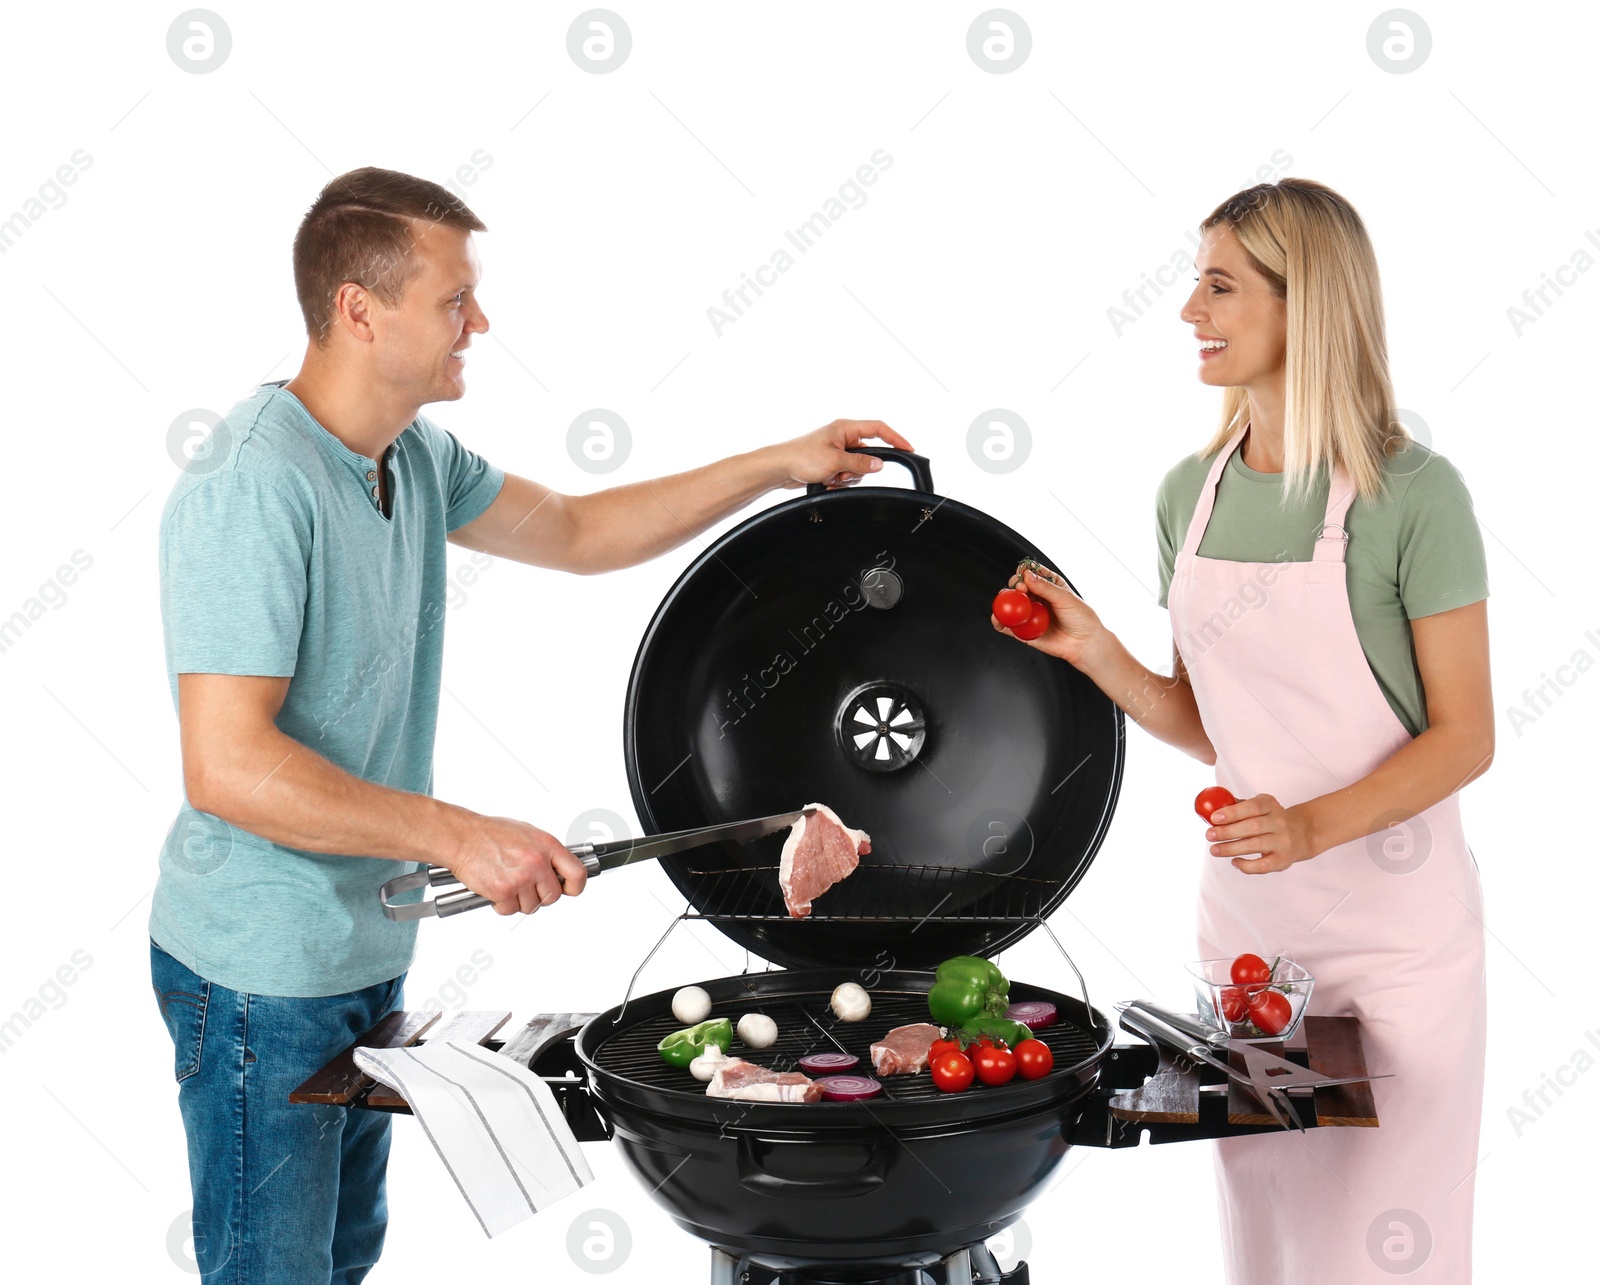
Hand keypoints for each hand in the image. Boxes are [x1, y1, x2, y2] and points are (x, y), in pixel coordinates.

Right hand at [446, 815, 589, 914]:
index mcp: (547, 845)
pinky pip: (510, 910)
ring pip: (531, 906)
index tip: (569, 889)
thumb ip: (546, 852)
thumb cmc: (490, 833)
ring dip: (519, 901)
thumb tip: (559, 868)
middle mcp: (536, 862)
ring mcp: (520, 878)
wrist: (462, 837)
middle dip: (540, 896)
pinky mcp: (503, 891)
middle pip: (553, 896)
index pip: (577, 873)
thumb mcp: (528, 833)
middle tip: (527, 887)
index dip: (574, 886)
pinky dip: (502, 905)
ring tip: (508, 884)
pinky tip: (496, 890)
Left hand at [773, 419, 914, 489]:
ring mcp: (836, 450)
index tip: (908, 448)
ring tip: (830, 476)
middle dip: (859, 468)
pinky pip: (845, 474)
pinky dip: (838, 480)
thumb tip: (879, 464)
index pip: (878, 429)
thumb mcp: (835, 461)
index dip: (896, 438)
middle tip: (844, 473)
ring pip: (857, 467)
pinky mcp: (830, 463)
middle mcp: (842, 437)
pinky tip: (825, 481)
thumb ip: (860, 463)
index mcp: (845, 428)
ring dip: (847, 476)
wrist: (780, 468)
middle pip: (867, 454)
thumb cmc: (801, 457)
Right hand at [992, 562, 1107, 669]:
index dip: (1024, 573)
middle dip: (1014, 586)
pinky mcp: (1024, 631)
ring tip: (1007, 605)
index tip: (1024, 576)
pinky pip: (1008, 626)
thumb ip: (1045, 587)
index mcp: (1048, 585)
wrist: (1084, 644)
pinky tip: (998, 619)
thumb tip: (1027, 575)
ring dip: (1004, 603)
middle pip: (1017, 587)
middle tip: (1019, 590)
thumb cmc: (1081, 618)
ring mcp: (1029, 614)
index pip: (1031, 573)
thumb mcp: (1065, 598)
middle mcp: (1037, 598)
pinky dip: (999, 622)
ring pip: (1010, 605)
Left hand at [1205, 794, 1319, 873]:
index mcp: (1271, 804)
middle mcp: (1280, 822)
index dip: (1233, 812)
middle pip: (1252, 827)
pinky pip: (1262, 865)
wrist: (1300, 834)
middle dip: (1227, 832)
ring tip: (1214, 850)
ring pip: (1255, 845)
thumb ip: (1237, 806)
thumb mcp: (1258, 807)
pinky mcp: (1283, 860)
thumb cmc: (1269, 819)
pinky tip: (1234, 862)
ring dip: (1231, 849)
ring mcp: (1283, 842)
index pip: (1253, 806)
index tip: (1214, 818)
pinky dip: (1246, 865)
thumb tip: (1210, 809)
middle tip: (1209, 835)